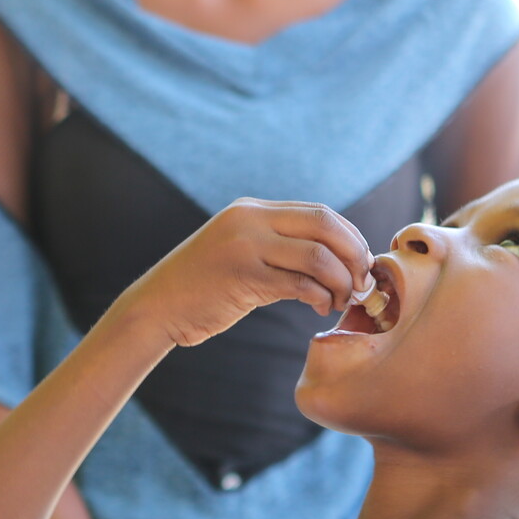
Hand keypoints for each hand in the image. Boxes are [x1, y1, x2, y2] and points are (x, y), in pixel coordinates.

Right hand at [116, 199, 371, 348]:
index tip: (361, 263)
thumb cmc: (203, 288)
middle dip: (354, 255)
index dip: (350, 237)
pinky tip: (320, 308)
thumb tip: (333, 258)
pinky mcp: (242, 276)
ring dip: (341, 281)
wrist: (156, 307)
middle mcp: (249, 220)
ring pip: (317, 255)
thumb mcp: (240, 252)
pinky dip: (320, 297)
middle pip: (325, 226)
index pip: (319, 213)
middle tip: (362, 282)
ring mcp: (245, 246)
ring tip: (341, 300)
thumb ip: (277, 247)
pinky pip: (299, 283)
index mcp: (252, 210)